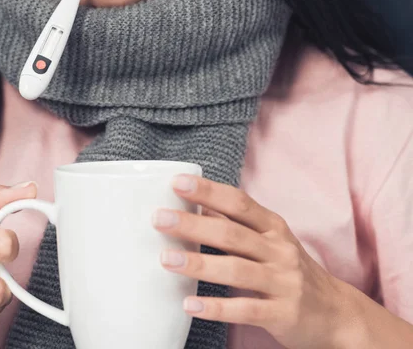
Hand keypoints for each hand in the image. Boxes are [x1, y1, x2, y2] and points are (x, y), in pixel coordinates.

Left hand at [153, 175, 354, 348]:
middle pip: (232, 234)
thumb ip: (237, 226)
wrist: (337, 314)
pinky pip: (245, 309)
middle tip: (160, 219)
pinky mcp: (283, 314)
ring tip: (166, 259)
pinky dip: (216, 307)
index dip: (209, 191)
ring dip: (199, 265)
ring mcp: (283, 283)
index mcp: (274, 228)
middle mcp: (280, 251)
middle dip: (194, 225)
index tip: (177, 183)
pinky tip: (190, 304)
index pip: (239, 203)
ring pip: (237, 270)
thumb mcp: (271, 242)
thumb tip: (197, 205)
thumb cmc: (291, 271)